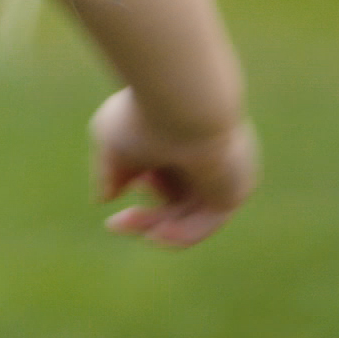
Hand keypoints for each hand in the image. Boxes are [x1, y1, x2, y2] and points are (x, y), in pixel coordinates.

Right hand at [90, 88, 255, 248]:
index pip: (158, 175)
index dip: (132, 195)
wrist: (180, 102)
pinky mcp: (234, 188)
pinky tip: (156, 235)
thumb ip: (110, 171)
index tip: (109, 214)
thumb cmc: (142, 112)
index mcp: (178, 136)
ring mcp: (221, 173)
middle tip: (116, 225)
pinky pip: (207, 222)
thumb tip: (104, 198)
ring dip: (157, 227)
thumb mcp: (112, 142)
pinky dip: (182, 234)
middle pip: (174, 201)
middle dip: (144, 219)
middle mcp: (204, 156)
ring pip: (188, 214)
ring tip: (131, 225)